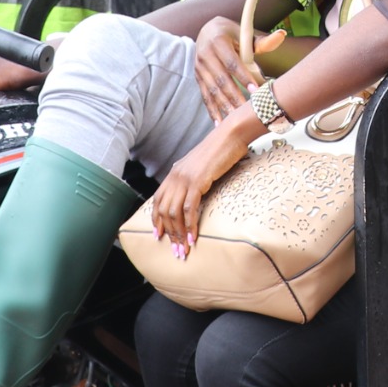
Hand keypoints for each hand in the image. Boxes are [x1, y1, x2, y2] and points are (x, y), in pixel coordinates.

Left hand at [150, 113, 258, 252]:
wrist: (231, 134)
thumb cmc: (221, 149)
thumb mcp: (202, 165)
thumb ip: (195, 178)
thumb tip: (196, 192)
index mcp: (175, 172)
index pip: (158, 200)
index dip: (156, 220)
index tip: (159, 236)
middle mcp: (175, 176)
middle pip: (164, 210)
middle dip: (169, 234)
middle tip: (175, 251)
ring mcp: (185, 178)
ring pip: (174, 213)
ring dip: (178, 234)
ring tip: (184, 250)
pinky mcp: (197, 181)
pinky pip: (189, 208)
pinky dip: (190, 225)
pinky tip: (193, 237)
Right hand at [192, 16, 284, 119]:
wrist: (207, 31)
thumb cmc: (231, 33)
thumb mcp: (244, 33)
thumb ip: (262, 41)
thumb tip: (282, 35)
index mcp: (218, 41)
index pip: (232, 62)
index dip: (243, 77)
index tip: (255, 90)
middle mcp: (205, 54)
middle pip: (221, 79)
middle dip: (234, 96)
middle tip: (247, 110)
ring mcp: (199, 68)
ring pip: (212, 90)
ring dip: (224, 106)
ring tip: (235, 119)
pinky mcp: (198, 78)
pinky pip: (205, 96)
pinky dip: (212, 110)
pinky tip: (219, 123)